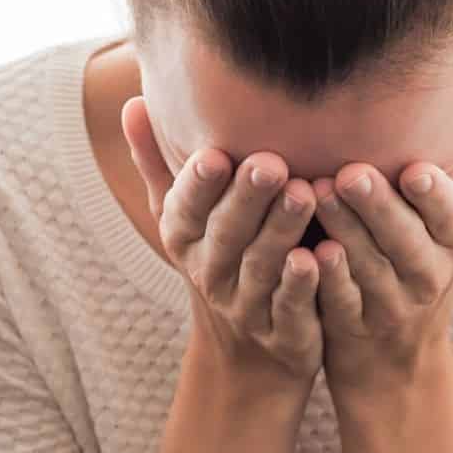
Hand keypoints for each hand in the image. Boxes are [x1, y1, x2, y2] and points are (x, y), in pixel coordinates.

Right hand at [121, 97, 324, 394]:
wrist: (251, 350)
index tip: (214, 154)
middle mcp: (209, 272)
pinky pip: (291, 308)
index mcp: (184, 237)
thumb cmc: (222, 257)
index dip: (198, 184)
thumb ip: (160, 163)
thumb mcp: (185, 216)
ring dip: (280, 231)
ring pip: (262, 266)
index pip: (186, 207)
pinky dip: (304, 285)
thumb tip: (132, 103)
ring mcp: (245, 306)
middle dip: (246, 199)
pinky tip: (320, 256)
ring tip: (303, 195)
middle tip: (271, 163)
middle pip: (227, 234)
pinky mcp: (283, 332)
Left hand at [310, 101, 452, 398]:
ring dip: (344, 232)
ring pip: (368, 269)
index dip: (435, 197)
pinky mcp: (352, 329)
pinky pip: (339, 304)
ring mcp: (390, 306)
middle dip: (380, 207)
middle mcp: (429, 277)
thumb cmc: (425, 269)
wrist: (395, 360)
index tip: (414, 169)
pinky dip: (325, 280)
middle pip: (405, 242)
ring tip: (316, 194)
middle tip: (350, 172)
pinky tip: (306, 251)